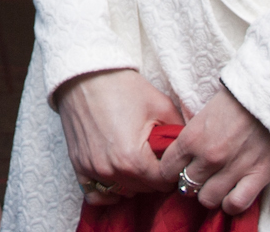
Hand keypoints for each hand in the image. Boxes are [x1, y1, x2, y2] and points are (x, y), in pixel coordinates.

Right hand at [55, 69, 180, 204]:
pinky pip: (95, 195)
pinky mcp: (79, 165)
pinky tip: (118, 177)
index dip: (172, 171)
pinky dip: (108, 191)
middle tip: (156, 157)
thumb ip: (180, 132)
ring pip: (123, 192)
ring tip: (138, 161)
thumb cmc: (122, 87)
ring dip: (134, 183)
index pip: (163, 182)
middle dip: (154, 176)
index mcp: (133, 159)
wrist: (84, 74)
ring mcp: (92, 169)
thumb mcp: (160, 105)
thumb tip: (191, 149)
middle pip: (144, 190)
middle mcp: (111, 170)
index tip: (172, 159)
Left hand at [160, 85, 269, 215]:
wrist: (268, 97)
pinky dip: (231, 204)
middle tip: (200, 177)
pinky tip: (232, 195)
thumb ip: (190, 138)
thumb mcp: (201, 115)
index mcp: (192, 138)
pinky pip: (236, 204)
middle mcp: (209, 157)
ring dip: (210, 194)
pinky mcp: (257, 176)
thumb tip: (180, 156)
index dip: (170, 172)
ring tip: (216, 185)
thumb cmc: (234, 102)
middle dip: (191, 183)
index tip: (177, 171)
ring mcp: (233, 169)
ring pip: (208, 200)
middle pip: (187, 187)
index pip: (167, 169)